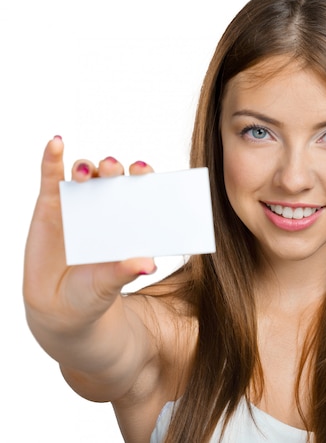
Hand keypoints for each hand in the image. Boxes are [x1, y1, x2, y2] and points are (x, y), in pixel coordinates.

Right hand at [24, 137, 156, 341]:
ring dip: (86, 167)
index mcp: (129, 219)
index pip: (140, 190)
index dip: (143, 177)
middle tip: (115, 169)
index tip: (144, 171)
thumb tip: (148, 265)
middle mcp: (107, 206)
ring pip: (84, 174)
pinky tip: (56, 144)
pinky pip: (51, 176)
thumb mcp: (109, 284)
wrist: (59, 307)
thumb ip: (125, 272)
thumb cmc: (94, 292)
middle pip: (113, 178)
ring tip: (85, 172)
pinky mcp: (50, 205)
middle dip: (115, 169)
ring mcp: (78, 203)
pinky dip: (52, 158)